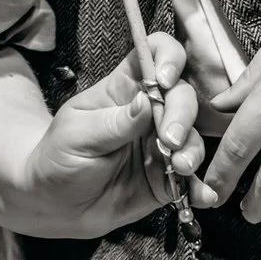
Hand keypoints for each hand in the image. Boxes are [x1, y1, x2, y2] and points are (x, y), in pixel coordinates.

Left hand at [18, 36, 212, 238]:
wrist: (57, 205)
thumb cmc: (59, 157)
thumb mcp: (78, 135)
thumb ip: (114, 122)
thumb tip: (146, 102)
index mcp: (123, 88)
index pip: (155, 54)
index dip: (168, 58)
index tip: (166, 80)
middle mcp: (149, 112)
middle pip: (182, 95)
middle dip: (183, 114)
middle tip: (170, 139)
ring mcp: (161, 145)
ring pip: (193, 135)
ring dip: (193, 149)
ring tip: (180, 167)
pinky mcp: (168, 178)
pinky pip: (193, 179)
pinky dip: (201, 186)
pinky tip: (203, 196)